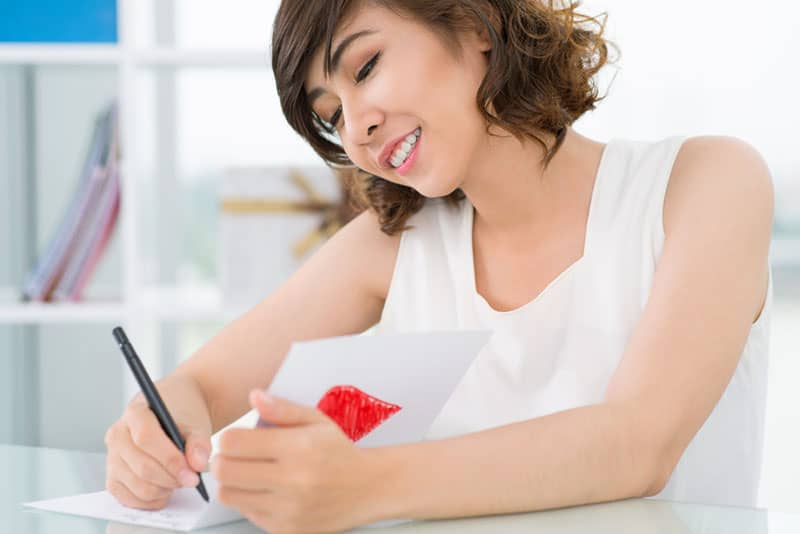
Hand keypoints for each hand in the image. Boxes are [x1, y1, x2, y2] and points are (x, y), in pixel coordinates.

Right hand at [104, 387, 212, 509]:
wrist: (174, 417)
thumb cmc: (181, 418)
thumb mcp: (195, 423)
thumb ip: (199, 442)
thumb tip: (197, 464)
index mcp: (135, 413)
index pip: (146, 439)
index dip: (170, 460)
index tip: (192, 472)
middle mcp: (118, 435)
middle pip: (142, 466)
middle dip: (170, 478)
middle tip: (191, 479)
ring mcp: (113, 458)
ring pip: (136, 486)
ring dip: (163, 490)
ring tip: (178, 480)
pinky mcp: (114, 478)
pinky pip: (128, 499)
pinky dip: (151, 501)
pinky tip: (166, 490)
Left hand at [212, 390, 373, 532]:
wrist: (368, 488)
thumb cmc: (339, 452)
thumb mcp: (316, 420)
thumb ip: (282, 408)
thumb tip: (254, 396)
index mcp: (297, 447)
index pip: (234, 442)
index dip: (229, 437)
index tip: (237, 438)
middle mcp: (292, 480)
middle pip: (224, 471)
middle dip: (223, 459)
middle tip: (235, 456)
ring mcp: (287, 509)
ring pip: (229, 495)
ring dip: (232, 482)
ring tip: (250, 472)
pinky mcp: (285, 529)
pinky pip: (246, 513)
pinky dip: (249, 500)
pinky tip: (267, 490)